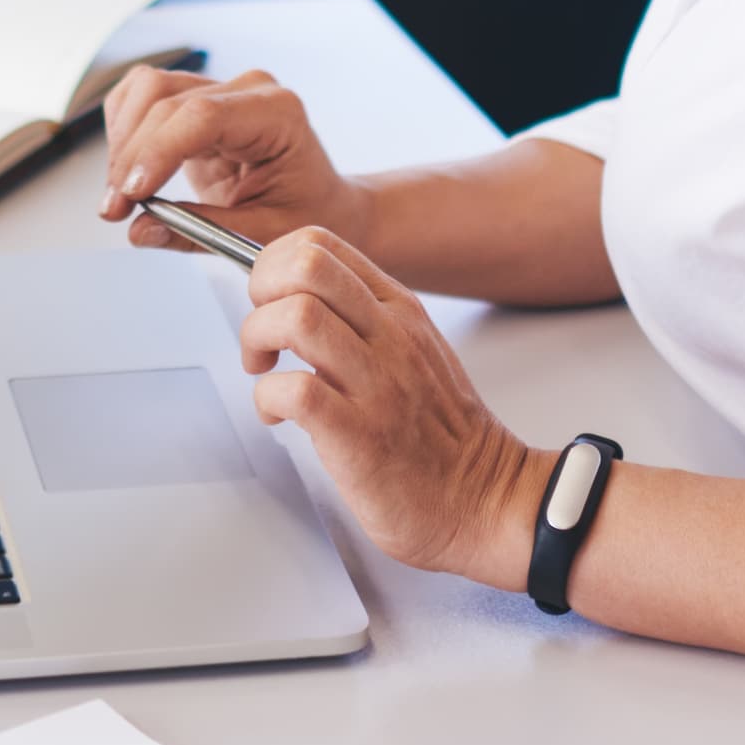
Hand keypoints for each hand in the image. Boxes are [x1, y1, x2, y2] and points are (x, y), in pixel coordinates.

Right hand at [97, 64, 370, 251]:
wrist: (324, 202)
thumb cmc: (307, 214)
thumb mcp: (264, 235)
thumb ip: (200, 232)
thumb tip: (140, 230)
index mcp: (278, 114)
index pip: (203, 116)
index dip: (156, 151)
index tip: (130, 194)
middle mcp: (248, 90)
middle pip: (166, 100)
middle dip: (130, 157)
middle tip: (115, 211)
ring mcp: (221, 87)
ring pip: (147, 88)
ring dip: (122, 140)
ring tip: (121, 195)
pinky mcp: (196, 97)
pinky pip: (143, 95)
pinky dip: (125, 129)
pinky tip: (129, 169)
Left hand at [238, 227, 545, 586]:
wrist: (486, 501)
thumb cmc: (442, 436)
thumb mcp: (413, 350)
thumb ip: (365, 318)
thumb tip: (299, 298)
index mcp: (399, 311)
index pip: (322, 243)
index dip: (274, 262)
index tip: (267, 299)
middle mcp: (390, 337)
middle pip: (308, 264)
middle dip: (260, 289)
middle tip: (262, 331)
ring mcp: (377, 385)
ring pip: (298, 316)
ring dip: (258, 339)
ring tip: (263, 370)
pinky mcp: (359, 436)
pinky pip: (295, 391)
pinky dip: (267, 398)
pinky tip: (275, 416)